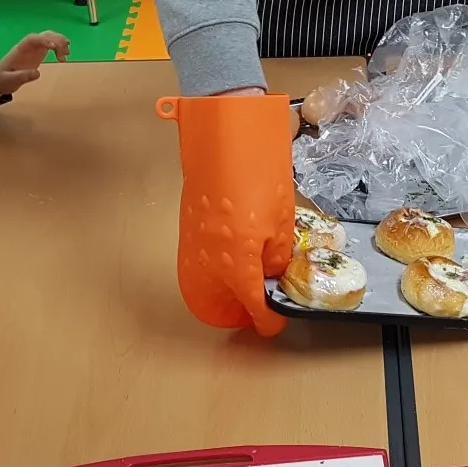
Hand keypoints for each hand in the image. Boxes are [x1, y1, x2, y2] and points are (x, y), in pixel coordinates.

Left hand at [0, 31, 69, 96]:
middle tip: (65, 54)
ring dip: (60, 42)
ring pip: (49, 38)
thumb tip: (38, 73)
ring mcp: (33, 49)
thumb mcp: (9, 81)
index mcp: (19, 50)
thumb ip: (23, 77)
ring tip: (67, 54)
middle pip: (43, 35)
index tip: (53, 46)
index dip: (43, 39)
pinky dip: (59, 47)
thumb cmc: (2, 81)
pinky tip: (65, 55)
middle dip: (56, 40)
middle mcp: (28, 47)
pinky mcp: (38, 54)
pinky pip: (50, 45)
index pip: (32, 39)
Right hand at [160, 92, 293, 335]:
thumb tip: (272, 273)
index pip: (253, 307)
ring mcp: (193, 250)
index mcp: (237, 266)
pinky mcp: (186, 234)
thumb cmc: (257, 179)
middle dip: (237, 314)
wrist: (223, 143)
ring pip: (202, 290)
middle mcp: (209, 265)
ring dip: (220, 297)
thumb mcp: (281, 222)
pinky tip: (229, 265)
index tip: (274, 323)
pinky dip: (210, 276)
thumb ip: (276, 256)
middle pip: (217, 307)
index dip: (266, 320)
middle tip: (257, 309)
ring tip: (243, 290)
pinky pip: (196, 268)